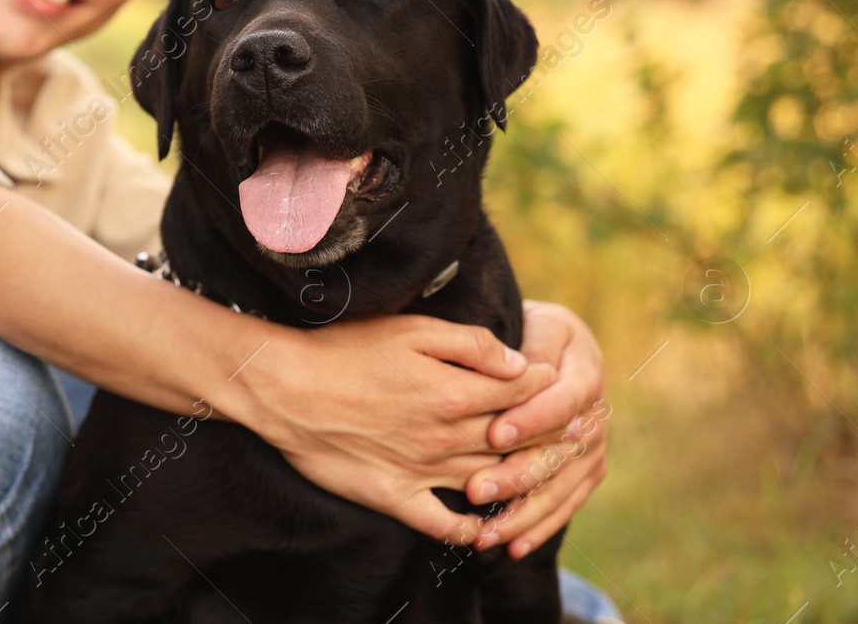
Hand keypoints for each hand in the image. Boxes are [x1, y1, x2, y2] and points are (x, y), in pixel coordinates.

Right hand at [236, 314, 556, 544]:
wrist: (283, 388)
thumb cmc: (344, 349)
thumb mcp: (410, 329)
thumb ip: (470, 345)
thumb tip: (519, 362)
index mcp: (453, 392)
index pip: (524, 394)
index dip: (550, 388)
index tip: (566, 385)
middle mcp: (445, 437)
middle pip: (516, 442)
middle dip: (551, 436)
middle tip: (574, 433)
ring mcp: (421, 472)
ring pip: (490, 482)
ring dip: (522, 482)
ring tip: (542, 475)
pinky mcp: (394, 497)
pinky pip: (443, 525)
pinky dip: (469, 529)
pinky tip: (483, 525)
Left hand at [466, 300, 608, 556]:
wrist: (553, 344)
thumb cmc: (531, 329)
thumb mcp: (535, 323)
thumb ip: (529, 348)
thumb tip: (518, 369)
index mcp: (585, 372)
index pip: (562, 401)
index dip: (532, 419)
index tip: (495, 434)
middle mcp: (596, 415)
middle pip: (561, 453)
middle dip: (518, 475)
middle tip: (476, 490)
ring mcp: (594, 447)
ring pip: (562, 486)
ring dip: (524, 513)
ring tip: (487, 532)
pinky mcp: (587, 471)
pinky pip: (566, 503)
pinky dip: (540, 527)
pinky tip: (512, 547)